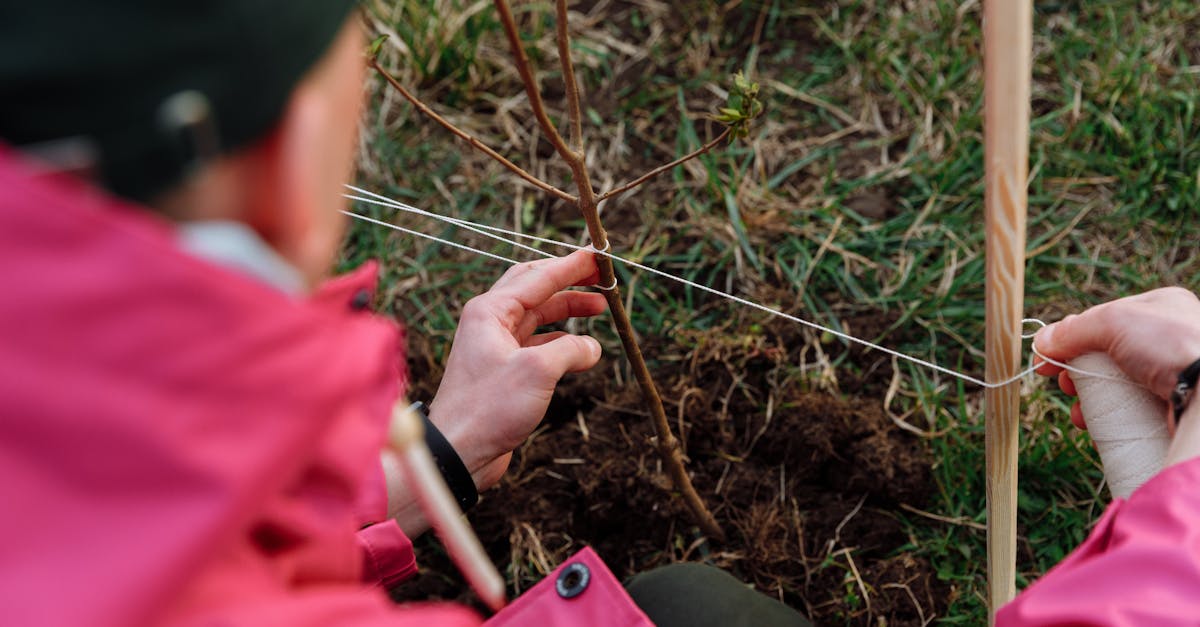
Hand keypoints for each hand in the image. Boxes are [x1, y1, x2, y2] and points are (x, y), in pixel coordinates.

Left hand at [428, 249, 607, 490]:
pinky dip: (561, 341)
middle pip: (535, 288)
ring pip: (538, 315)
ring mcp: (495, 345)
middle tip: (600, 277)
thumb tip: (592, 347)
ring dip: (568, 310)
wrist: (458, 450)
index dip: (572, 265)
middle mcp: (489, 322)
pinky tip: (581, 348)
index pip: (538, 277)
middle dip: (569, 281)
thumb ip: (571, 350)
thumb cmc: (488, 408)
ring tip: (600, 308)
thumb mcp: (538, 371)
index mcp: (490, 311)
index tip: (599, 255)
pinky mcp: (503, 369)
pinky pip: (537, 342)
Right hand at [1034, 287, 1199, 410]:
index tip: (1046, 361)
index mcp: (1159, 309)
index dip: (1070, 340)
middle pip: (1106, 357)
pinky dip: (1109, 421)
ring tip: (1081, 416)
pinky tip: (1097, 429)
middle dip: (1079, 375)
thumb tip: (1040, 343)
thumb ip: (1073, 329)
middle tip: (1066, 388)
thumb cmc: (1171, 345)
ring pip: (1117, 387)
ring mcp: (1172, 375)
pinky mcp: (1173, 407)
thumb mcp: (1112, 322)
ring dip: (1091, 402)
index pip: (1102, 322)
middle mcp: (1168, 340)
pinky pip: (1132, 412)